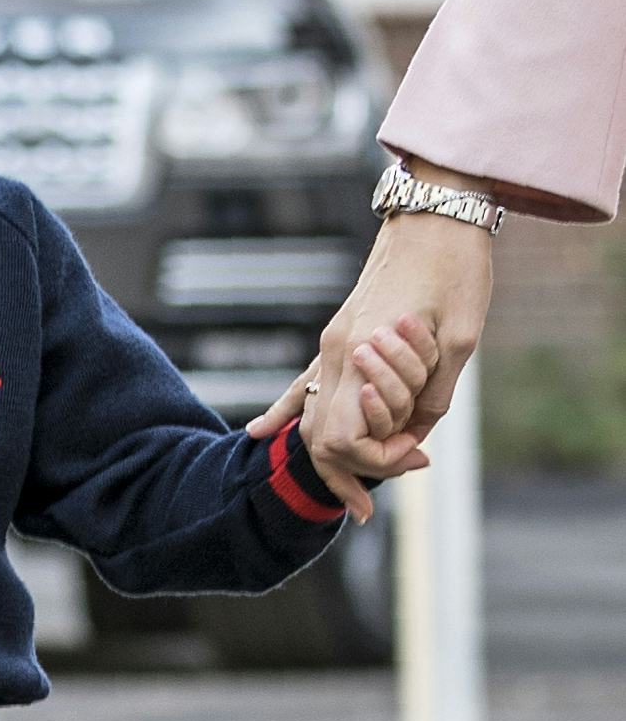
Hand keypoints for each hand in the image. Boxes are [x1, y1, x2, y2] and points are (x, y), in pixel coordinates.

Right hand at [246, 172, 492, 519]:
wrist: (436, 214)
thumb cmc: (455, 271)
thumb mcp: (461, 340)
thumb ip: (433, 392)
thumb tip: (416, 432)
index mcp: (361, 350)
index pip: (342, 434)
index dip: (374, 461)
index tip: (413, 460)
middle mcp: (336, 349)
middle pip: (318, 432)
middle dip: (343, 474)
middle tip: (366, 507)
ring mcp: (333, 339)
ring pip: (308, 411)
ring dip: (326, 454)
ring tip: (345, 495)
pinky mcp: (340, 331)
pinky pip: (302, 381)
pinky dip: (284, 410)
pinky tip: (258, 431)